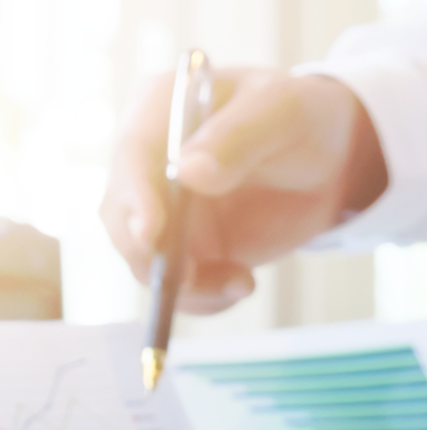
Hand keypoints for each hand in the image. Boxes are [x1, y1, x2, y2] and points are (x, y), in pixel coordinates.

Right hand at [100, 68, 387, 313]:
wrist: (326, 164)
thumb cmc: (301, 119)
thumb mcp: (282, 113)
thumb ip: (237, 138)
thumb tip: (186, 172)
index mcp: (160, 112)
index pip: (130, 158)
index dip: (135, 199)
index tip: (152, 234)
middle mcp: (146, 165)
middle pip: (123, 219)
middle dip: (152, 257)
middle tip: (192, 279)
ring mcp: (159, 212)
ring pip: (144, 262)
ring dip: (188, 286)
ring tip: (242, 281)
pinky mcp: (178, 250)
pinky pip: (175, 287)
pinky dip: (204, 298)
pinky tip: (242, 284)